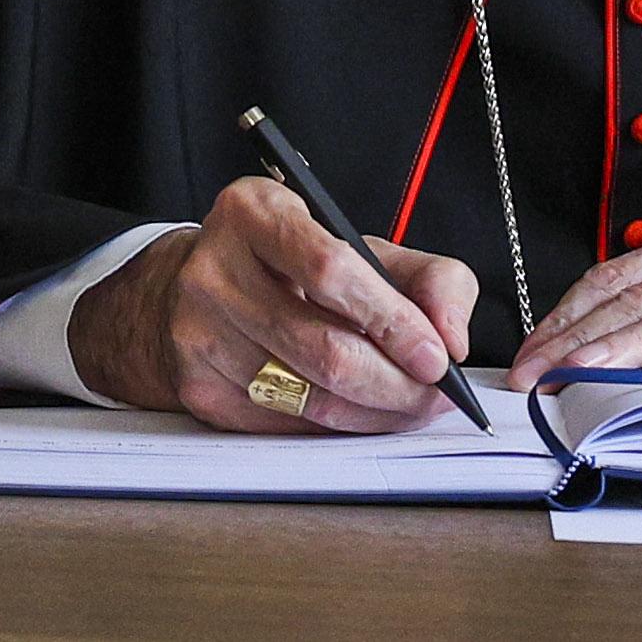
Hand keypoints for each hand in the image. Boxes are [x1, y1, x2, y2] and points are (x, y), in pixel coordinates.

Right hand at [71, 177, 480, 433]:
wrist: (189, 288)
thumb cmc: (288, 264)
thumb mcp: (359, 245)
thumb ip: (428, 278)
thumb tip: (452, 339)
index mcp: (254, 213)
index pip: (330, 269)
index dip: (391, 320)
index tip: (437, 356)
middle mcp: (215, 270)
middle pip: (325, 348)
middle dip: (396, 384)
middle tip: (435, 395)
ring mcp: (199, 333)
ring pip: (309, 399)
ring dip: (374, 414)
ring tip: (407, 405)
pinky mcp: (198, 388)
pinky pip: (287, 427)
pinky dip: (335, 428)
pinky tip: (356, 412)